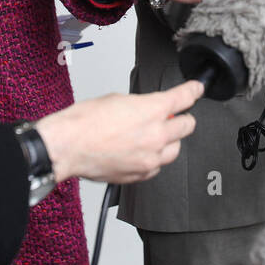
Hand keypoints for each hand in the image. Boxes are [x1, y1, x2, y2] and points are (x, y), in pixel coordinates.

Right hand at [35, 80, 203, 183]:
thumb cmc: (84, 122)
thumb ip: (141, 105)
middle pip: (187, 125)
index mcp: (151, 111)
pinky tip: (138, 152)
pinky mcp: (140, 175)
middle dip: (181, 118)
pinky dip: (153, 159)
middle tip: (171, 116)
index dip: (193, 91)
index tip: (196, 90)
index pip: (185, 98)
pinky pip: (157, 167)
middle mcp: (156, 136)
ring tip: (150, 136)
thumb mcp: (117, 99)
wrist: (67, 146)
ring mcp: (150, 158)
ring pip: (175, 149)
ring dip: (168, 141)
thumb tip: (149, 109)